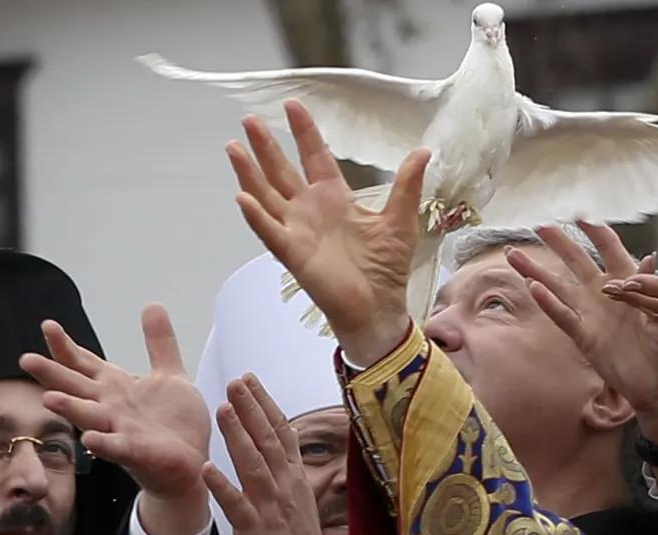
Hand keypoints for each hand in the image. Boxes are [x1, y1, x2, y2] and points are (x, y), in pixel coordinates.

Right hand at [20, 306, 210, 534]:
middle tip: (26, 359)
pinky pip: (116, 448)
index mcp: (116, 388)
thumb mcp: (170, 375)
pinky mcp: (137, 452)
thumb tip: (151, 305)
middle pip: (76, 388)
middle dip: (53, 375)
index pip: (85, 364)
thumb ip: (160, 343)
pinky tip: (90, 439)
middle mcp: (111, 408)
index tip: (48, 326)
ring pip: (88, 417)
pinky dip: (103, 444)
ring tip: (49, 398)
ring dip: (70, 408)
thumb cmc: (175, 423)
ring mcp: (120, 431)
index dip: (67, 347)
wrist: (192, 463)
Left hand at [202, 375, 337, 534]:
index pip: (282, 432)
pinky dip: (223, 487)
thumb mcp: (299, 501)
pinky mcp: (255, 530)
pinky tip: (206, 469)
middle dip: (251, 409)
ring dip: (238, 437)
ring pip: (254, 465)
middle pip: (269, 440)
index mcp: (294, 478)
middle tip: (235, 381)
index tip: (251, 380)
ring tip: (223, 409)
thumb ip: (286, 474)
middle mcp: (285, 486)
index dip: (265, 404)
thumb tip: (278, 449)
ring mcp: (271, 507)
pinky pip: (237, 505)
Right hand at [228, 99, 429, 366]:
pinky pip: (270, 232)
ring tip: (234, 147)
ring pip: (267, 195)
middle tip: (249, 119)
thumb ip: (407, 185)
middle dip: (266, 146)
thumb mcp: (400, 220)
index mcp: (334, 198)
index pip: (315, 156)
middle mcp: (310, 209)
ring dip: (250, 173)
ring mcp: (297, 230)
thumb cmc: (386, 267)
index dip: (304, 132)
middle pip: (282, 171)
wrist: (379, 307)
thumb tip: (423, 151)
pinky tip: (242, 196)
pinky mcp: (293, 253)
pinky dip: (256, 216)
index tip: (292, 104)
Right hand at [510, 222, 657, 443]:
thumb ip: (655, 290)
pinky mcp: (585, 337)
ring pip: (559, 287)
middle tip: (538, 226)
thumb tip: (649, 258)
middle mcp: (607, 294)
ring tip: (513, 255)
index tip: (579, 216)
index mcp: (631, 282)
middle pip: (577, 261)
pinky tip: (532, 288)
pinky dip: (548, 304)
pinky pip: (563, 317)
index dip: (595, 231)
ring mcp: (592, 315)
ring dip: (537, 272)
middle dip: (558, 243)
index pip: (609, 248)